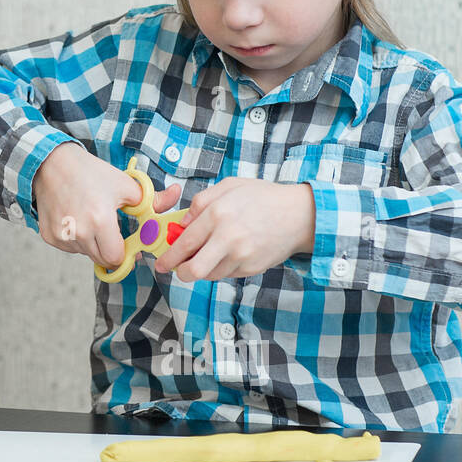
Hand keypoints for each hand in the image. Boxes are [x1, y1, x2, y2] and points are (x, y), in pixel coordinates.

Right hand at [34, 142, 182, 269]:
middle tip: (110, 230)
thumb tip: (175, 195)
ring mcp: (61, 236)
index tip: (127, 244)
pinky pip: (70, 248)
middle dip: (110, 249)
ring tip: (90, 219)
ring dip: (92, 244)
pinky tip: (75, 219)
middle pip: (102, 260)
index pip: (117, 258)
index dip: (125, 253)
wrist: (51, 164)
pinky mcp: (49, 236)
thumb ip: (153, 199)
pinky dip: (76, 239)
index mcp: (100, 220)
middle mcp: (78, 232)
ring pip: (86, 254)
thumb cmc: (89, 173)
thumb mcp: (125, 184)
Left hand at [153, 179, 314, 280]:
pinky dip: (220, 267)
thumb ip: (200, 202)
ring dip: (202, 268)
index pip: (184, 243)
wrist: (300, 215)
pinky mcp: (252, 268)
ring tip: (209, 252)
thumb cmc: (263, 196)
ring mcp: (241, 257)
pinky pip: (226, 274)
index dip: (169, 257)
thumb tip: (182, 223)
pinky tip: (228, 252)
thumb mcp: (229, 186)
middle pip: (193, 270)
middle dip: (181, 273)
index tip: (161, 264)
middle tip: (177, 269)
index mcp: (218, 215)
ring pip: (209, 275)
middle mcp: (228, 239)